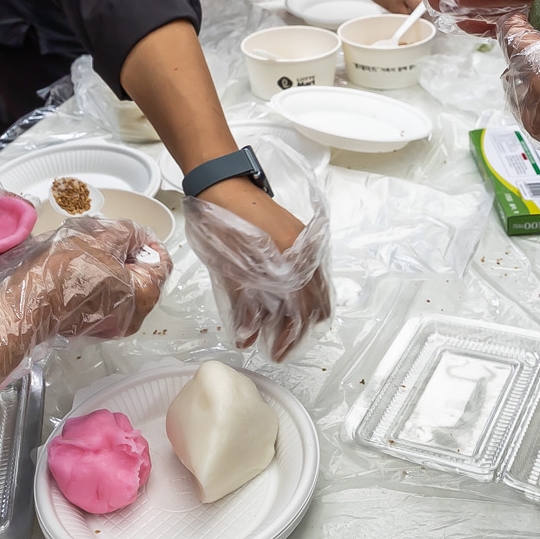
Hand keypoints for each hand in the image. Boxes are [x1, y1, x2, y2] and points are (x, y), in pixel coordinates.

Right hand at [0, 217, 171, 360]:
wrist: (28, 305)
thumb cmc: (65, 273)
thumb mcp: (101, 239)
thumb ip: (128, 232)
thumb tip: (139, 235)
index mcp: (145, 295)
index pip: (162, 262)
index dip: (148, 242)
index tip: (131, 233)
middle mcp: (136, 316)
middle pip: (143, 275)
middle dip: (127, 254)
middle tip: (106, 241)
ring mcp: (115, 324)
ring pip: (124, 286)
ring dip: (112, 267)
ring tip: (90, 254)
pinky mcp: (95, 327)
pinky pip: (108, 298)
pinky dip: (101, 282)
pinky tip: (81, 271)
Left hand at [182, 195, 329, 360]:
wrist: (223, 185)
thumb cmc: (222, 225)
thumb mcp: (230, 272)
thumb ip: (243, 308)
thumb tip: (246, 339)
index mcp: (291, 263)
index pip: (303, 313)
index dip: (290, 339)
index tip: (276, 353)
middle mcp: (306, 255)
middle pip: (317, 305)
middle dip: (298, 330)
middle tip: (278, 345)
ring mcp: (305, 245)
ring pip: (315, 291)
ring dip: (299, 313)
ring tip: (276, 328)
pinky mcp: (300, 239)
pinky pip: (309, 275)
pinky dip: (299, 294)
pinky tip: (279, 304)